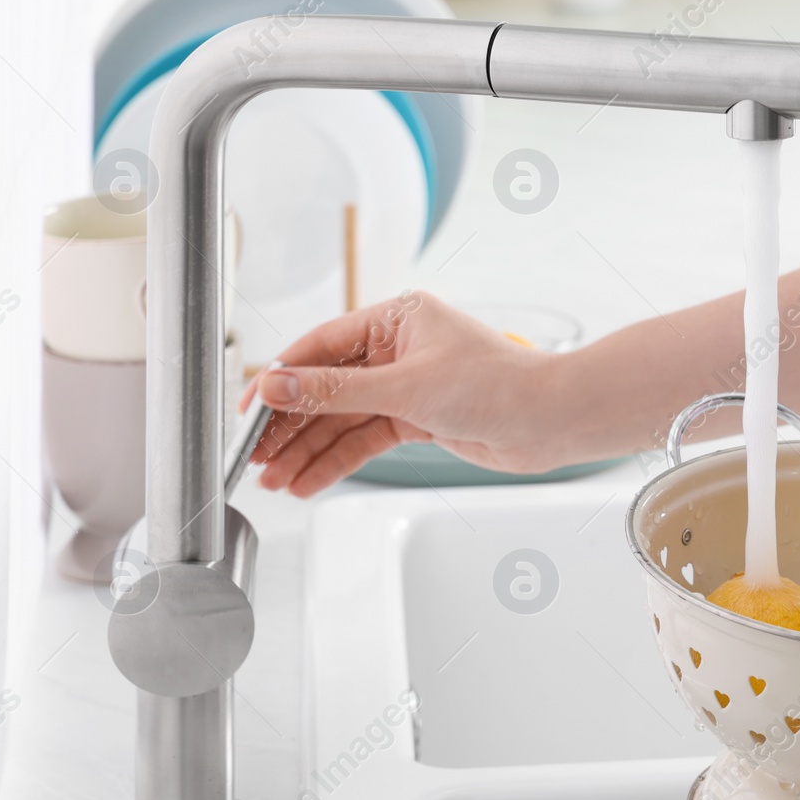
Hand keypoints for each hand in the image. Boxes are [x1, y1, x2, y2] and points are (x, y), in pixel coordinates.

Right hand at [242, 292, 570, 494]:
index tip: (248, 411)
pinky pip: (364, 438)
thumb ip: (336, 391)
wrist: (551, 421)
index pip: (319, 347)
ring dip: (307, 450)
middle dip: (289, 426)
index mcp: (396, 318)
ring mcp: (407, 384)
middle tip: (252, 456)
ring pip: (342, 419)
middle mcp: (399, 348)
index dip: (280, 380)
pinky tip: (308, 481)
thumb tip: (278, 385)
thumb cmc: (499, 385)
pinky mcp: (418, 417)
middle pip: (325, 388)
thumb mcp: (406, 387)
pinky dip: (337, 460)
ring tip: (273, 481)